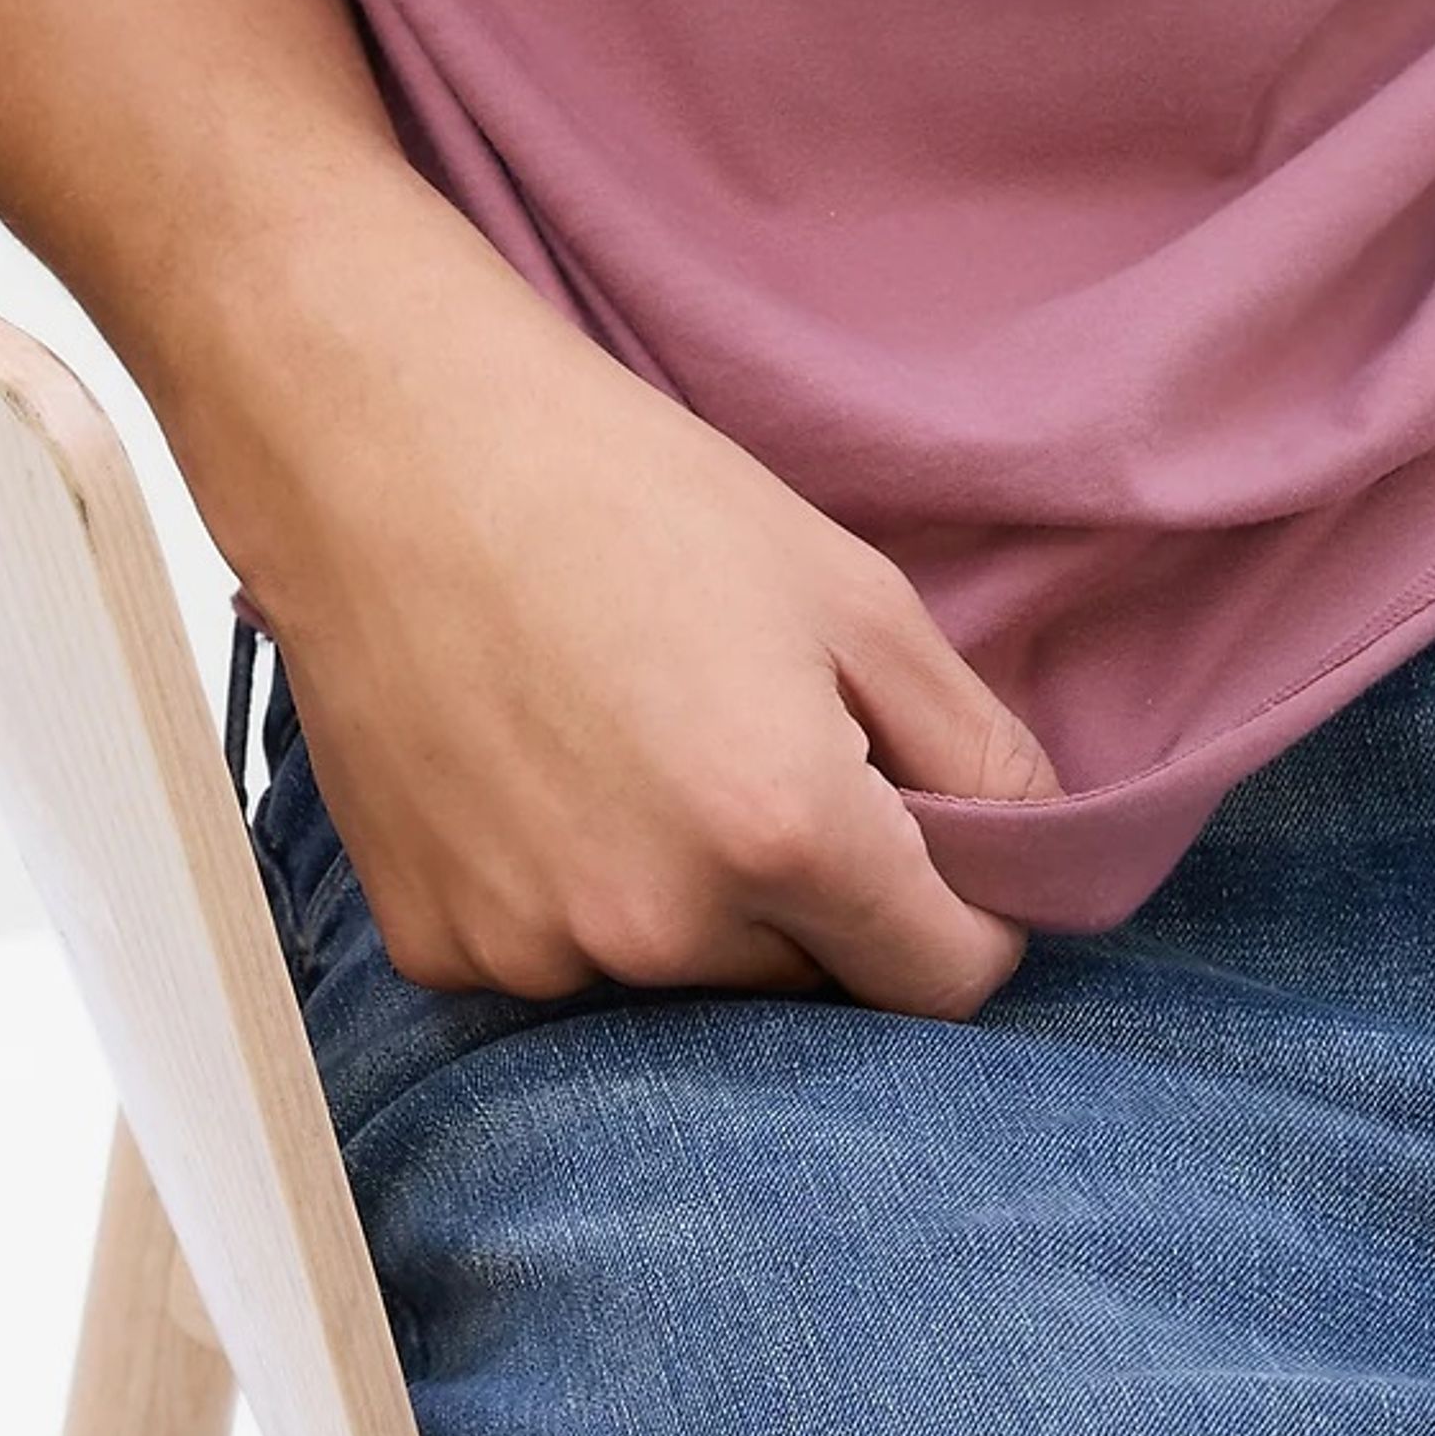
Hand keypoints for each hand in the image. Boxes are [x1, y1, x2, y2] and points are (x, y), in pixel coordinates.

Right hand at [206, 230, 1059, 1020]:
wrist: (390, 451)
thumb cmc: (626, 491)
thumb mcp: (845, 586)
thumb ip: (969, 741)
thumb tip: (1045, 851)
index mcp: (782, 829)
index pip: (945, 982)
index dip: (968, 917)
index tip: (938, 846)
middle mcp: (658, 928)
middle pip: (810, 984)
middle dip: (818, 897)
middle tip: (754, 741)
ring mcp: (537, 953)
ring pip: (682, 981)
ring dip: (692, 902)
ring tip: (635, 741)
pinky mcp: (440, 950)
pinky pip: (560, 964)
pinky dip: (573, 897)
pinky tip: (542, 771)